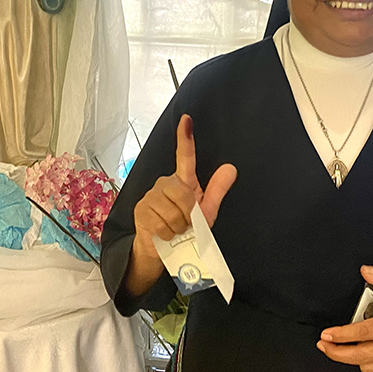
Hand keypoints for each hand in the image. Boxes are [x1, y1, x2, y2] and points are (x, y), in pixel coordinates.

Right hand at [129, 116, 236, 276]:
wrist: (163, 251)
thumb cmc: (185, 230)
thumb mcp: (206, 211)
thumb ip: (217, 190)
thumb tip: (231, 168)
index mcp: (182, 182)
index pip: (185, 156)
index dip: (185, 137)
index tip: (187, 120)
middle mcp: (165, 184)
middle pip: (184, 194)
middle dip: (189, 214)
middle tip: (187, 224)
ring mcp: (151, 196)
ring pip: (173, 211)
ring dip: (178, 227)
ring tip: (175, 230)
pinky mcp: (141, 210)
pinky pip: (161, 223)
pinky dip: (168, 234)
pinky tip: (165, 234)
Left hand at [317, 266, 372, 371]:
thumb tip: (364, 270)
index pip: (364, 332)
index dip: (341, 334)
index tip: (326, 334)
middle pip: (360, 355)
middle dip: (337, 352)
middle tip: (323, 344)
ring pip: (367, 366)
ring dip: (351, 358)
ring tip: (340, 347)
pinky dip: (365, 365)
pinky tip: (361, 354)